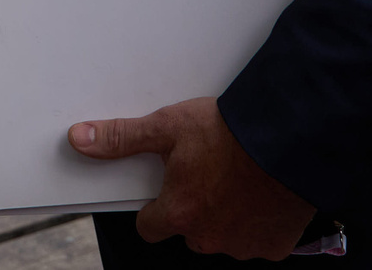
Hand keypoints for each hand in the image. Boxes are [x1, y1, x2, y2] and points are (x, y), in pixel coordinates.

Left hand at [71, 96, 314, 258]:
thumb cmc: (232, 131)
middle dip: (196, 208)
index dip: (156, 207)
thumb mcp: (168, 126)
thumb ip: (122, 138)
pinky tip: (262, 192)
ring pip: (223, 237)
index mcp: (179, 213)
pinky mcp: (274, 245)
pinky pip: (258, 240)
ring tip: (238, 178)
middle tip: (210, 173)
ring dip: (227, 216)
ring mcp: (243, 245)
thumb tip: (80, 139)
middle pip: (189, 231)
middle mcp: (208, 237)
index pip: (150, 227)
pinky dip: (259, 222)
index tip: (167, 189)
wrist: (291, 135)